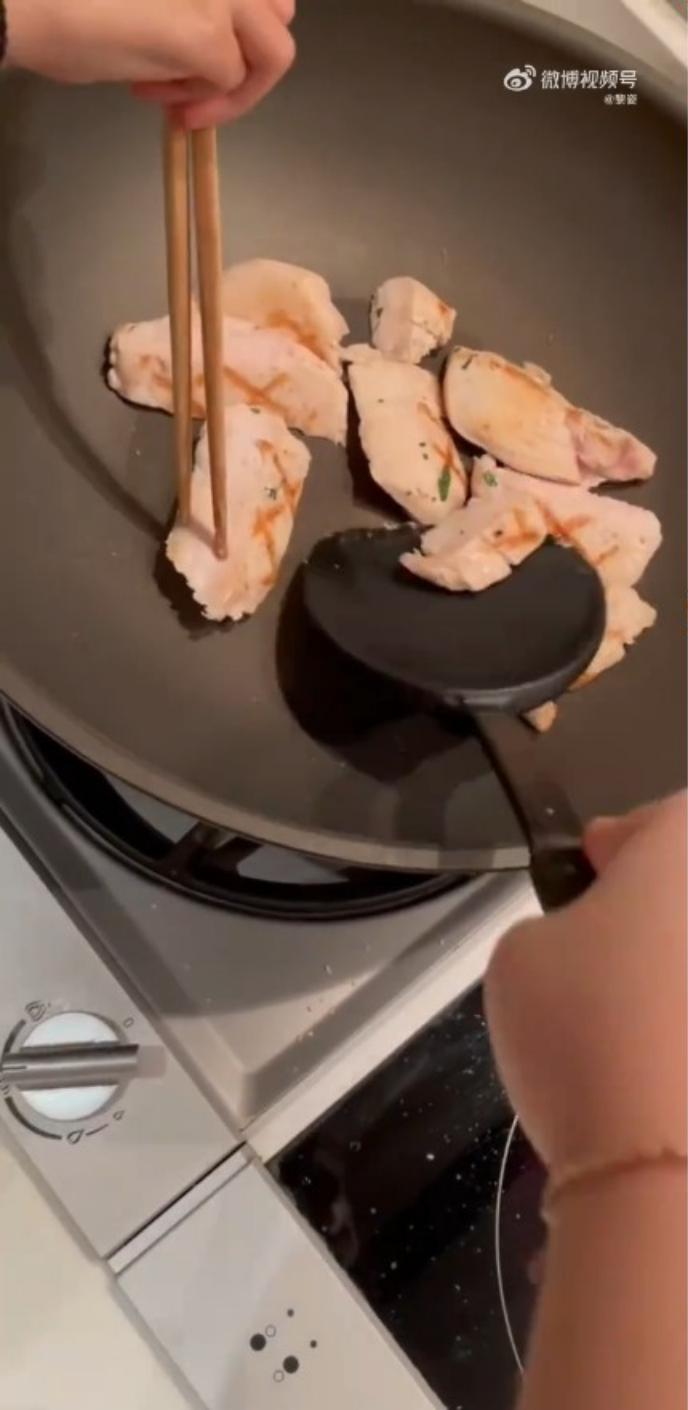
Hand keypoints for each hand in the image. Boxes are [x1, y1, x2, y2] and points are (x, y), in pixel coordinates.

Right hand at [5, 0, 294, 125]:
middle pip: (278, 14)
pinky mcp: (210, 37)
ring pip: (273, 53)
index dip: (238, 26)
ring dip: (232, 87)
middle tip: (197, 84)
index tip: (197, 56)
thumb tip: (208, 50)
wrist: (30, 2)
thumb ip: (190, 7)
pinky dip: (201, 103)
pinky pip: (230, 82)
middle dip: (245, 57)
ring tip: (176, 98)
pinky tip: (147, 91)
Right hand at [485, 793, 686, 1189]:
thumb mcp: (519, 953)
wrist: (668, 1171)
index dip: (624, 842)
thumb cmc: (585, 1028)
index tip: (592, 874)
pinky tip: (668, 1079)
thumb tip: (595, 940)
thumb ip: (557, 923)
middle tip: (612, 953)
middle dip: (661, 915)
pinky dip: (686, 1037)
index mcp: (687, 849)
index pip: (663, 818)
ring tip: (640, 1028)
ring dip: (676, 979)